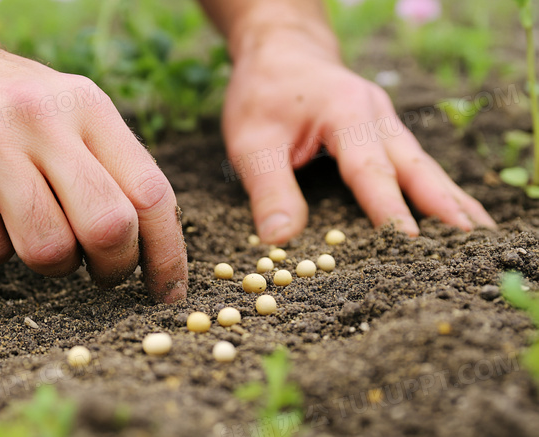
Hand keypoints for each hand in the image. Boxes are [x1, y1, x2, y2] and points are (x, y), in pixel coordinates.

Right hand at [0, 42, 186, 301]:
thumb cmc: (2, 104)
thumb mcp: (67, 110)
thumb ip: (108, 165)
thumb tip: (150, 243)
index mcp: (89, 107)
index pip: (151, 193)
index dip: (167, 254)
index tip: (168, 293)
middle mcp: (46, 119)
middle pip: (109, 227)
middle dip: (112, 268)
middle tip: (100, 271)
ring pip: (49, 249)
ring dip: (49, 263)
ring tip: (33, 233)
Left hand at [222, 31, 494, 242]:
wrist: (280, 50)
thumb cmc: (263, 93)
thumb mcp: (251, 141)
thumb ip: (269, 188)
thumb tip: (280, 241)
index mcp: (345, 113)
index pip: (370, 170)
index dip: (389, 207)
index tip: (411, 242)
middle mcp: (376, 116)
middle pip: (416, 166)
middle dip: (445, 204)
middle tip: (473, 239)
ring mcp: (386, 122)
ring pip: (424, 164)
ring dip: (451, 198)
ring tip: (479, 232)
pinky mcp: (384, 131)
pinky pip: (415, 163)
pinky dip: (435, 188)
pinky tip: (453, 210)